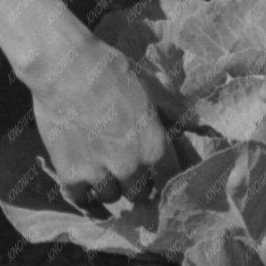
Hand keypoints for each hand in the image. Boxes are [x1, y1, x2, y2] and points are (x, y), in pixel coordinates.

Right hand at [28, 35, 179, 211]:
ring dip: (108, 186)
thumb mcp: (151, 87)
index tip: (154, 174)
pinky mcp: (71, 173)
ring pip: (111, 196)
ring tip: (101, 167)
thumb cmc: (111, 70)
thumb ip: (174, 112)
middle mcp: (130, 166)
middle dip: (134, 182)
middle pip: (139, 193)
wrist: (65, 67)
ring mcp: (100, 172)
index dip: (161, 178)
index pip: (168, 181)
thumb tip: (199, 125)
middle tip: (124, 166)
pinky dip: (82, 191)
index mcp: (154, 146)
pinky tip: (81, 178)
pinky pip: (81, 198)